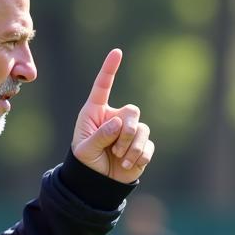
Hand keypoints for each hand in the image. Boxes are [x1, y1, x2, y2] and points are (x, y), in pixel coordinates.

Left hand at [71, 49, 153, 183]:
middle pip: (132, 110)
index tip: (117, 52)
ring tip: (120, 158)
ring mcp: (130, 131)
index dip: (109, 69)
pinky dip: (139, 156)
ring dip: (131, 147)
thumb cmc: (86, 162)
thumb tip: (119, 124)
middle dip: (127, 131)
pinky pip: (148, 145)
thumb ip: (100, 136)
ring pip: (142, 129)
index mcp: (96, 112)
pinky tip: (128, 164)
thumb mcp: (86, 150)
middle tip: (116, 148)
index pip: (103, 86)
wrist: (97, 182)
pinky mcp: (141, 146)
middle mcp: (115, 117)